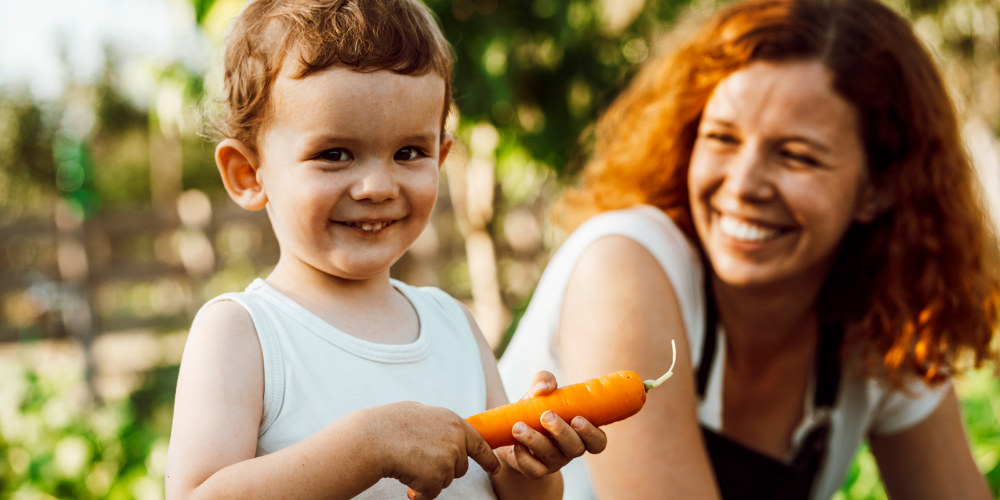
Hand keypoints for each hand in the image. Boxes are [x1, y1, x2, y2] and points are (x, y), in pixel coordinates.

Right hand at [370, 402, 499, 499]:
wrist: (374, 438)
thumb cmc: (390, 424)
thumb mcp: (421, 413)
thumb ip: (439, 425)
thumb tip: (445, 431)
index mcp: (455, 423)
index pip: (479, 444)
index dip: (488, 459)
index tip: (495, 469)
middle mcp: (457, 441)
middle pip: (459, 467)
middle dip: (443, 469)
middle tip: (420, 460)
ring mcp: (448, 461)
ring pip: (444, 480)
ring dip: (428, 478)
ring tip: (408, 462)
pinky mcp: (436, 479)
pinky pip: (430, 493)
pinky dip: (419, 491)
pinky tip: (406, 476)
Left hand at [496, 371, 607, 478]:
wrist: (512, 429)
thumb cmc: (536, 408)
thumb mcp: (540, 390)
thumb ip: (544, 380)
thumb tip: (543, 388)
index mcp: (580, 431)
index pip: (598, 441)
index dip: (591, 433)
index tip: (577, 418)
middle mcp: (570, 449)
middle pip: (575, 448)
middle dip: (562, 432)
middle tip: (546, 416)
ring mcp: (554, 462)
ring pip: (551, 457)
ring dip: (535, 440)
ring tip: (518, 426)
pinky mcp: (536, 470)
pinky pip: (534, 470)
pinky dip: (524, 458)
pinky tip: (516, 444)